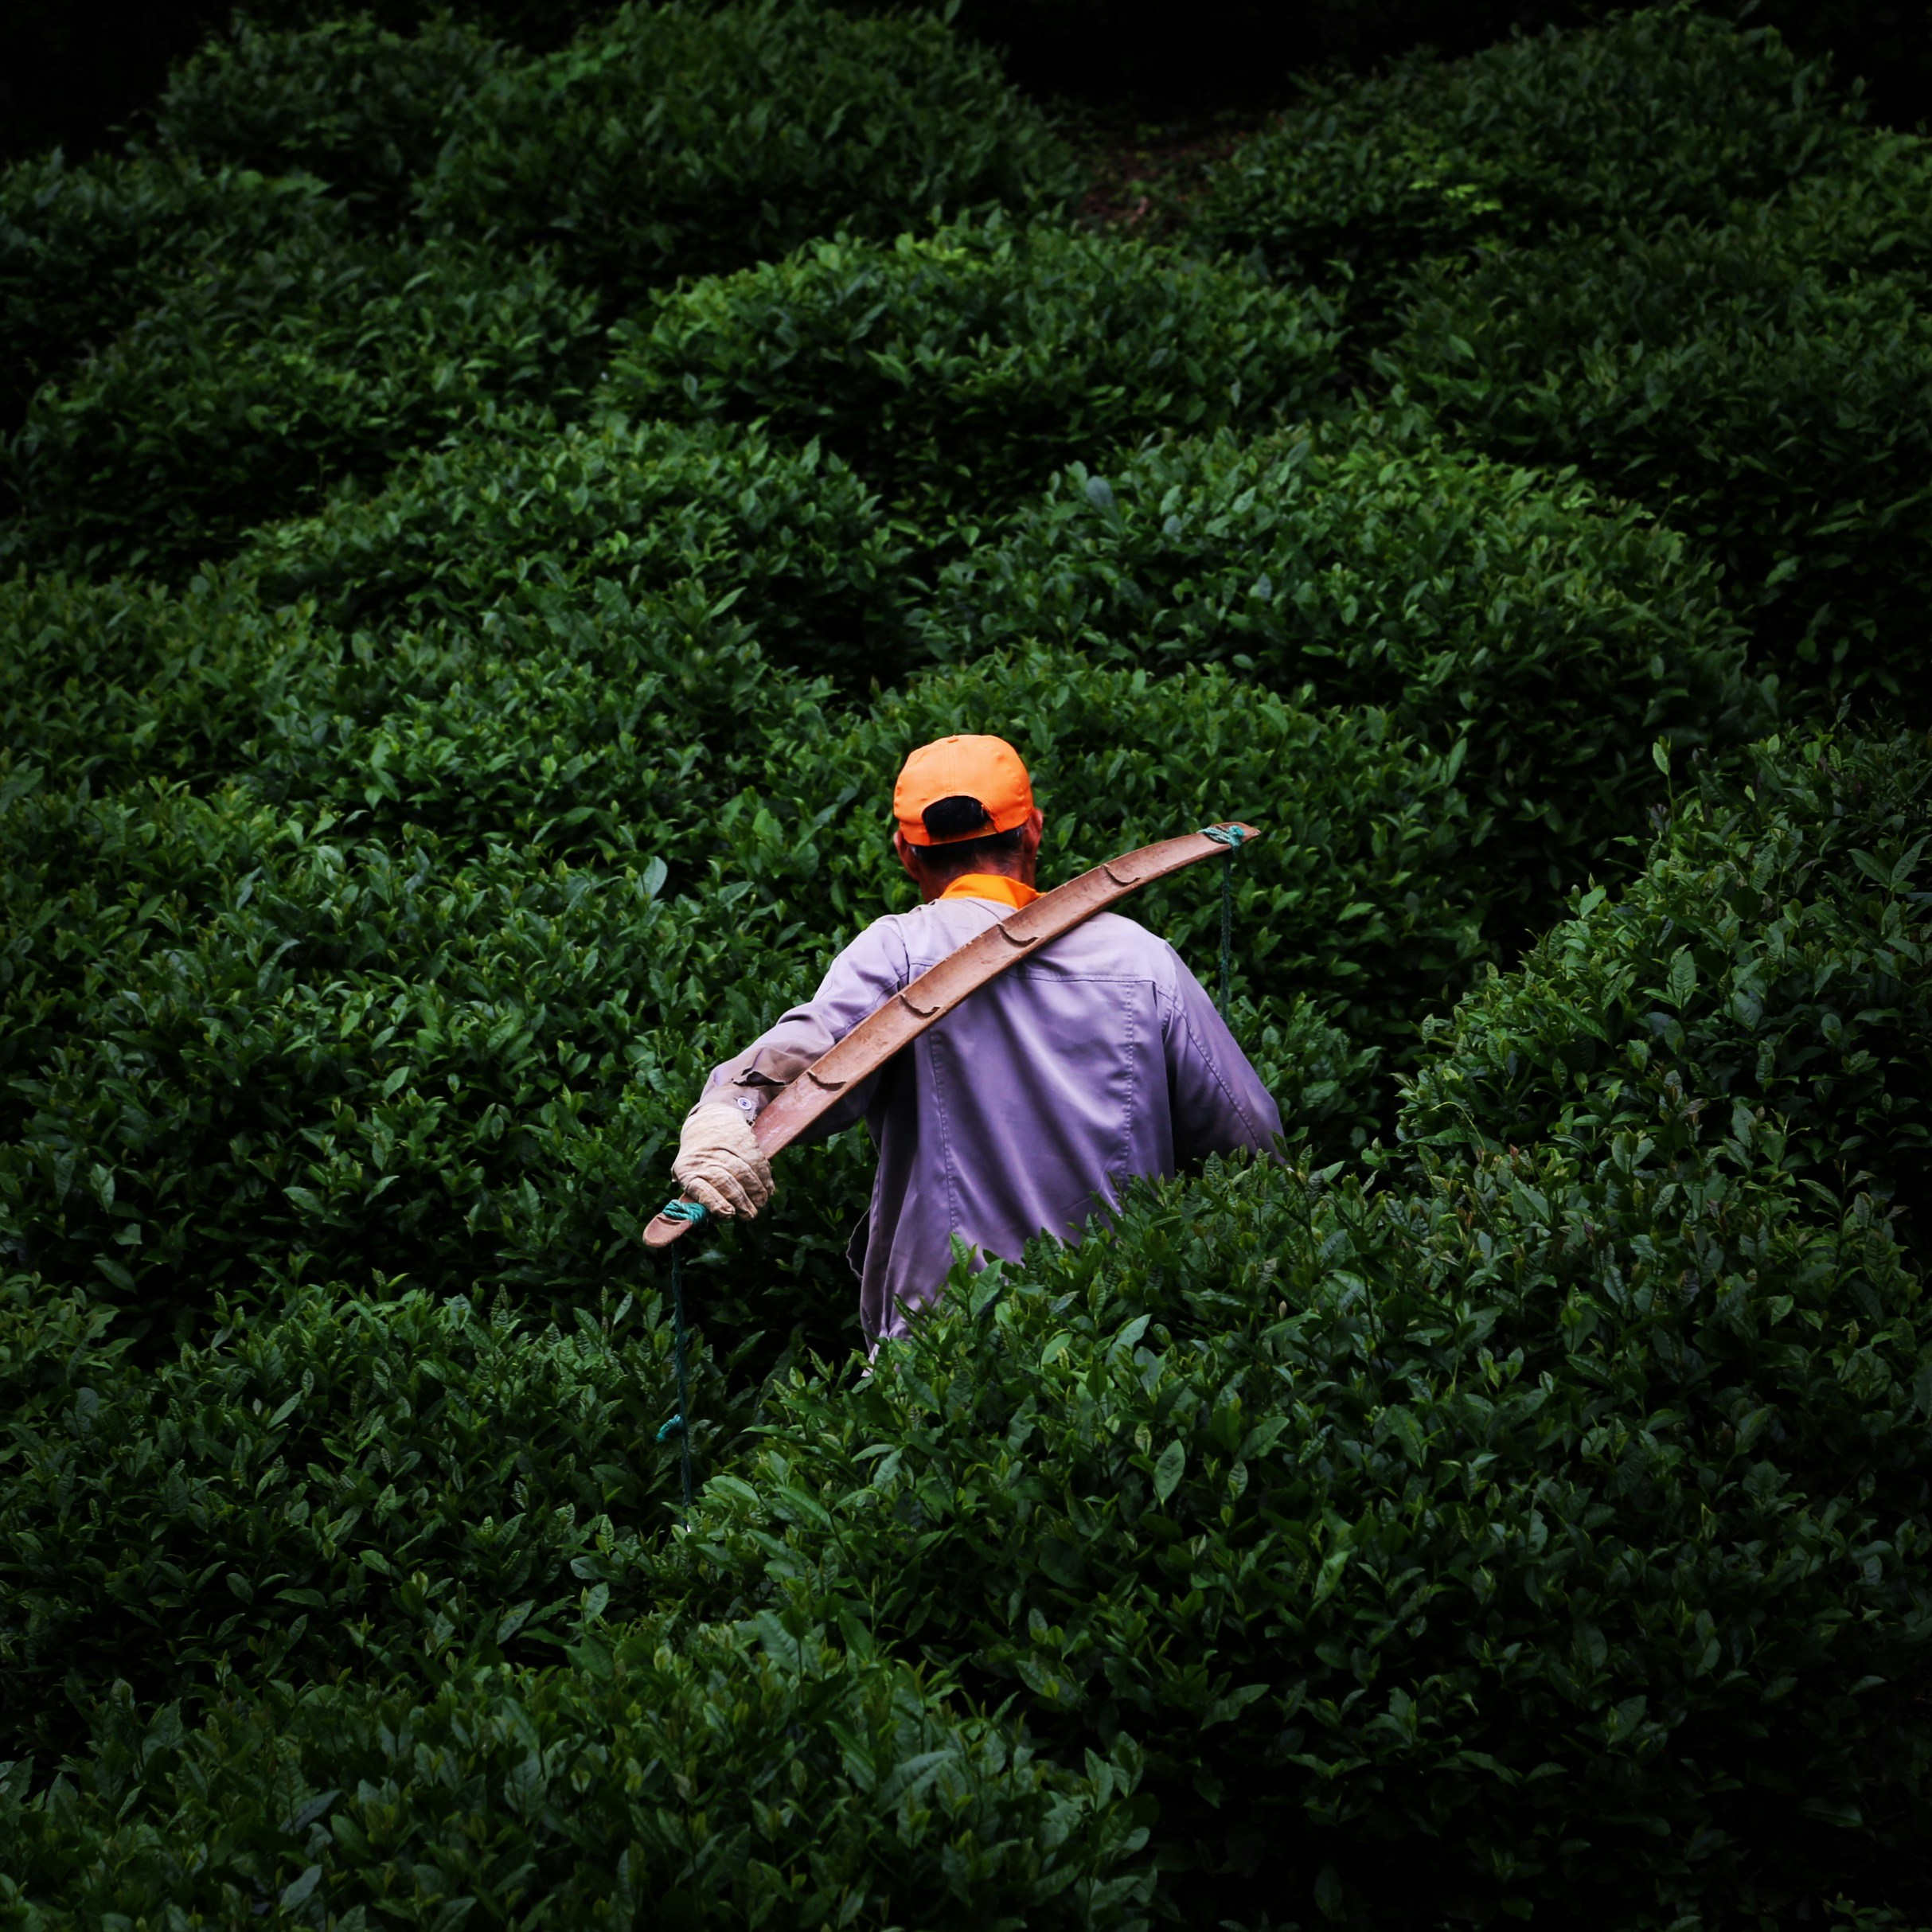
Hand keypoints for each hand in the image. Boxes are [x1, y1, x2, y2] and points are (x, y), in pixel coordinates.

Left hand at [671, 1103, 774, 1218]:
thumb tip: (713, 1219)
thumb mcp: (688, 1175)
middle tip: (750, 1215)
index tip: (728, 1214)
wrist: (709, 1122)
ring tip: (760, 1204)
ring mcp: (724, 1148)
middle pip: (725, 1182)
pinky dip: (764, 1178)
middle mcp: (704, 1159)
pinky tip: (768, 1189)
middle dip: (740, 1201)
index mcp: (687, 1171)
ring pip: (744, 1172)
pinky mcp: (742, 1140)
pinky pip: (756, 1162)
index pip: (700, 1189)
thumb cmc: (699, 1160)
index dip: (715, 1202)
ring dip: (755, 1191)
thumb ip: (698, 1197)